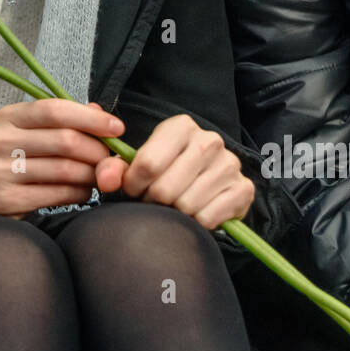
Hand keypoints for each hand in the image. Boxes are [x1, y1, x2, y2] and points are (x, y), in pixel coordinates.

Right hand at [0, 96, 124, 219]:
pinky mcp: (7, 201)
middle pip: (67, 141)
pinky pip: (58, 195)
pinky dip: (79, 194)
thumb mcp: (13, 130)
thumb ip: (54, 120)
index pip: (56, 109)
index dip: (93, 117)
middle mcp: (2, 141)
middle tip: (109, 159)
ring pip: (67, 170)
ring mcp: (3, 172)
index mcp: (7, 117)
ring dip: (92, 175)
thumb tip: (98, 109)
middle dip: (98, 151)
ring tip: (97, 177)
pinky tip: (82, 192)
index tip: (117, 127)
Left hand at [94, 112, 253, 229]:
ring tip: (174, 206)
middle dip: (153, 202)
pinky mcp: (244, 189)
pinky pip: (207, 218)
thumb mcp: (137, 165)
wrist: (207, 186)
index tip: (133, 190)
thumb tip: (106, 179)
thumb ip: (113, 170)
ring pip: (186, 206)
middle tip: (155, 201)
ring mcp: (229, 164)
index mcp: (181, 126)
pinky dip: (196, 223)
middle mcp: (209, 140)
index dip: (133, 185)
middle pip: (165, 189)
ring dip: (174, 214)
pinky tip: (196, 213)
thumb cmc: (166, 173)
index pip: (147, 163)